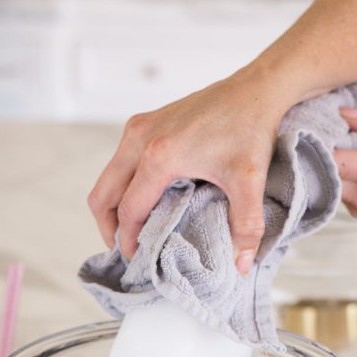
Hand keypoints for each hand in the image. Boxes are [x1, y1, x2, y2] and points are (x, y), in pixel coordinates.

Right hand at [87, 69, 288, 273]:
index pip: (129, 210)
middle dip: (108, 228)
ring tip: (132, 231)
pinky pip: (119, 163)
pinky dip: (122, 187)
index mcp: (159, 157)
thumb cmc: (249, 130)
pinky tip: (144, 202)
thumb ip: (246, 226)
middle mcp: (140, 139)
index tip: (138, 261)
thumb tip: (242, 266)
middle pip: (103, 195)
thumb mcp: (250, 182)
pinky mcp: (143, 122)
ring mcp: (138, 128)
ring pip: (107, 179)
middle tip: (126, 250)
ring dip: (113, 208)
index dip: (129, 241)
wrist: (254, 90)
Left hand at [335, 109, 356, 271]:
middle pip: (325, 171)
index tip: (323, 122)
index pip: (335, 159)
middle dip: (323, 149)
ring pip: (329, 180)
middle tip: (332, 128)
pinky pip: (339, 188)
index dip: (322, 139)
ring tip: (349, 142)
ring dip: (332, 161)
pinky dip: (342, 172)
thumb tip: (346, 114)